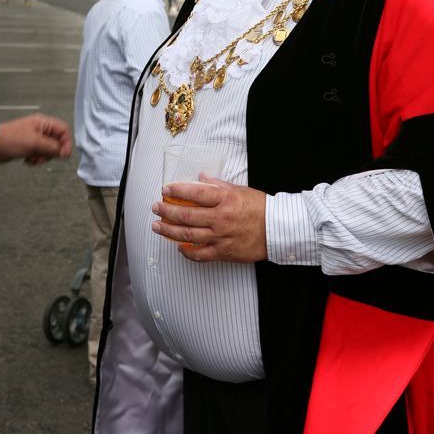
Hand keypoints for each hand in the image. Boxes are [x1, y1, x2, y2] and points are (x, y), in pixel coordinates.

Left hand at [0, 113, 71, 164]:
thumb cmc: (10, 139)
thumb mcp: (35, 143)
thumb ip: (52, 147)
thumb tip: (64, 152)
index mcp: (44, 123)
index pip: (63, 131)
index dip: (66, 143)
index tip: (63, 154)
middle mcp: (41, 130)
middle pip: (57, 142)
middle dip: (51, 152)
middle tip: (43, 156)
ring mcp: (35, 138)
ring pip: (48, 150)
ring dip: (42, 157)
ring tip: (33, 158)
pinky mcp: (29, 146)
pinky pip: (39, 154)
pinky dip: (35, 159)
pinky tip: (28, 159)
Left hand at [151, 175, 266, 262]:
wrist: (278, 230)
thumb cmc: (261, 208)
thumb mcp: (240, 190)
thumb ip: (218, 185)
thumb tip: (201, 178)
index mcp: (225, 199)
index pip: (195, 193)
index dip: (177, 191)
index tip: (166, 190)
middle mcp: (221, 218)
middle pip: (187, 215)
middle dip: (167, 211)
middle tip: (156, 207)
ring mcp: (221, 237)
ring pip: (188, 235)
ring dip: (169, 231)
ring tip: (158, 226)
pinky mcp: (224, 252)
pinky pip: (200, 254)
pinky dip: (187, 252)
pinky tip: (179, 247)